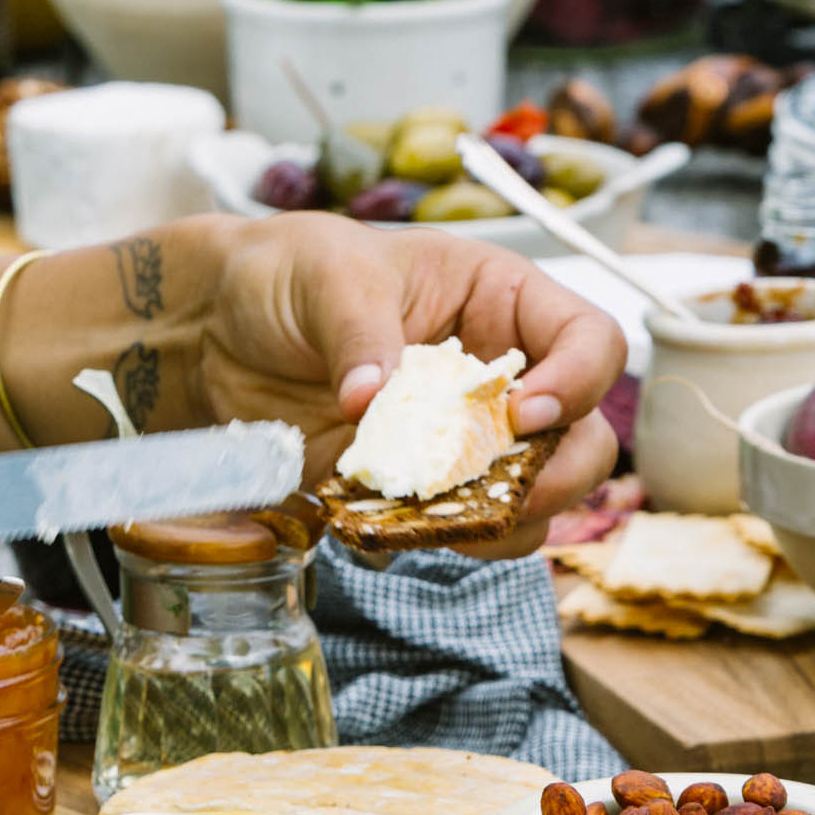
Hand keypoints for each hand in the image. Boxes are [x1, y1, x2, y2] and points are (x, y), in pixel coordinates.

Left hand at [188, 214, 625, 558]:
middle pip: (586, 438)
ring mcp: (471, 439)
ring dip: (506, 518)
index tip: (522, 411)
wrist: (222, 332)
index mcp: (503, 302)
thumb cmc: (289, 274)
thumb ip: (358, 331)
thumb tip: (371, 398)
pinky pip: (470, 529)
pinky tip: (401, 529)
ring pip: (539, 498)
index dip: (579, 382)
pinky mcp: (428, 488)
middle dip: (559, 473)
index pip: (591, 341)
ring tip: (448, 519)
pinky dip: (448, 540)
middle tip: (510, 489)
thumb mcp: (325, 275)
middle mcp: (502, 377)